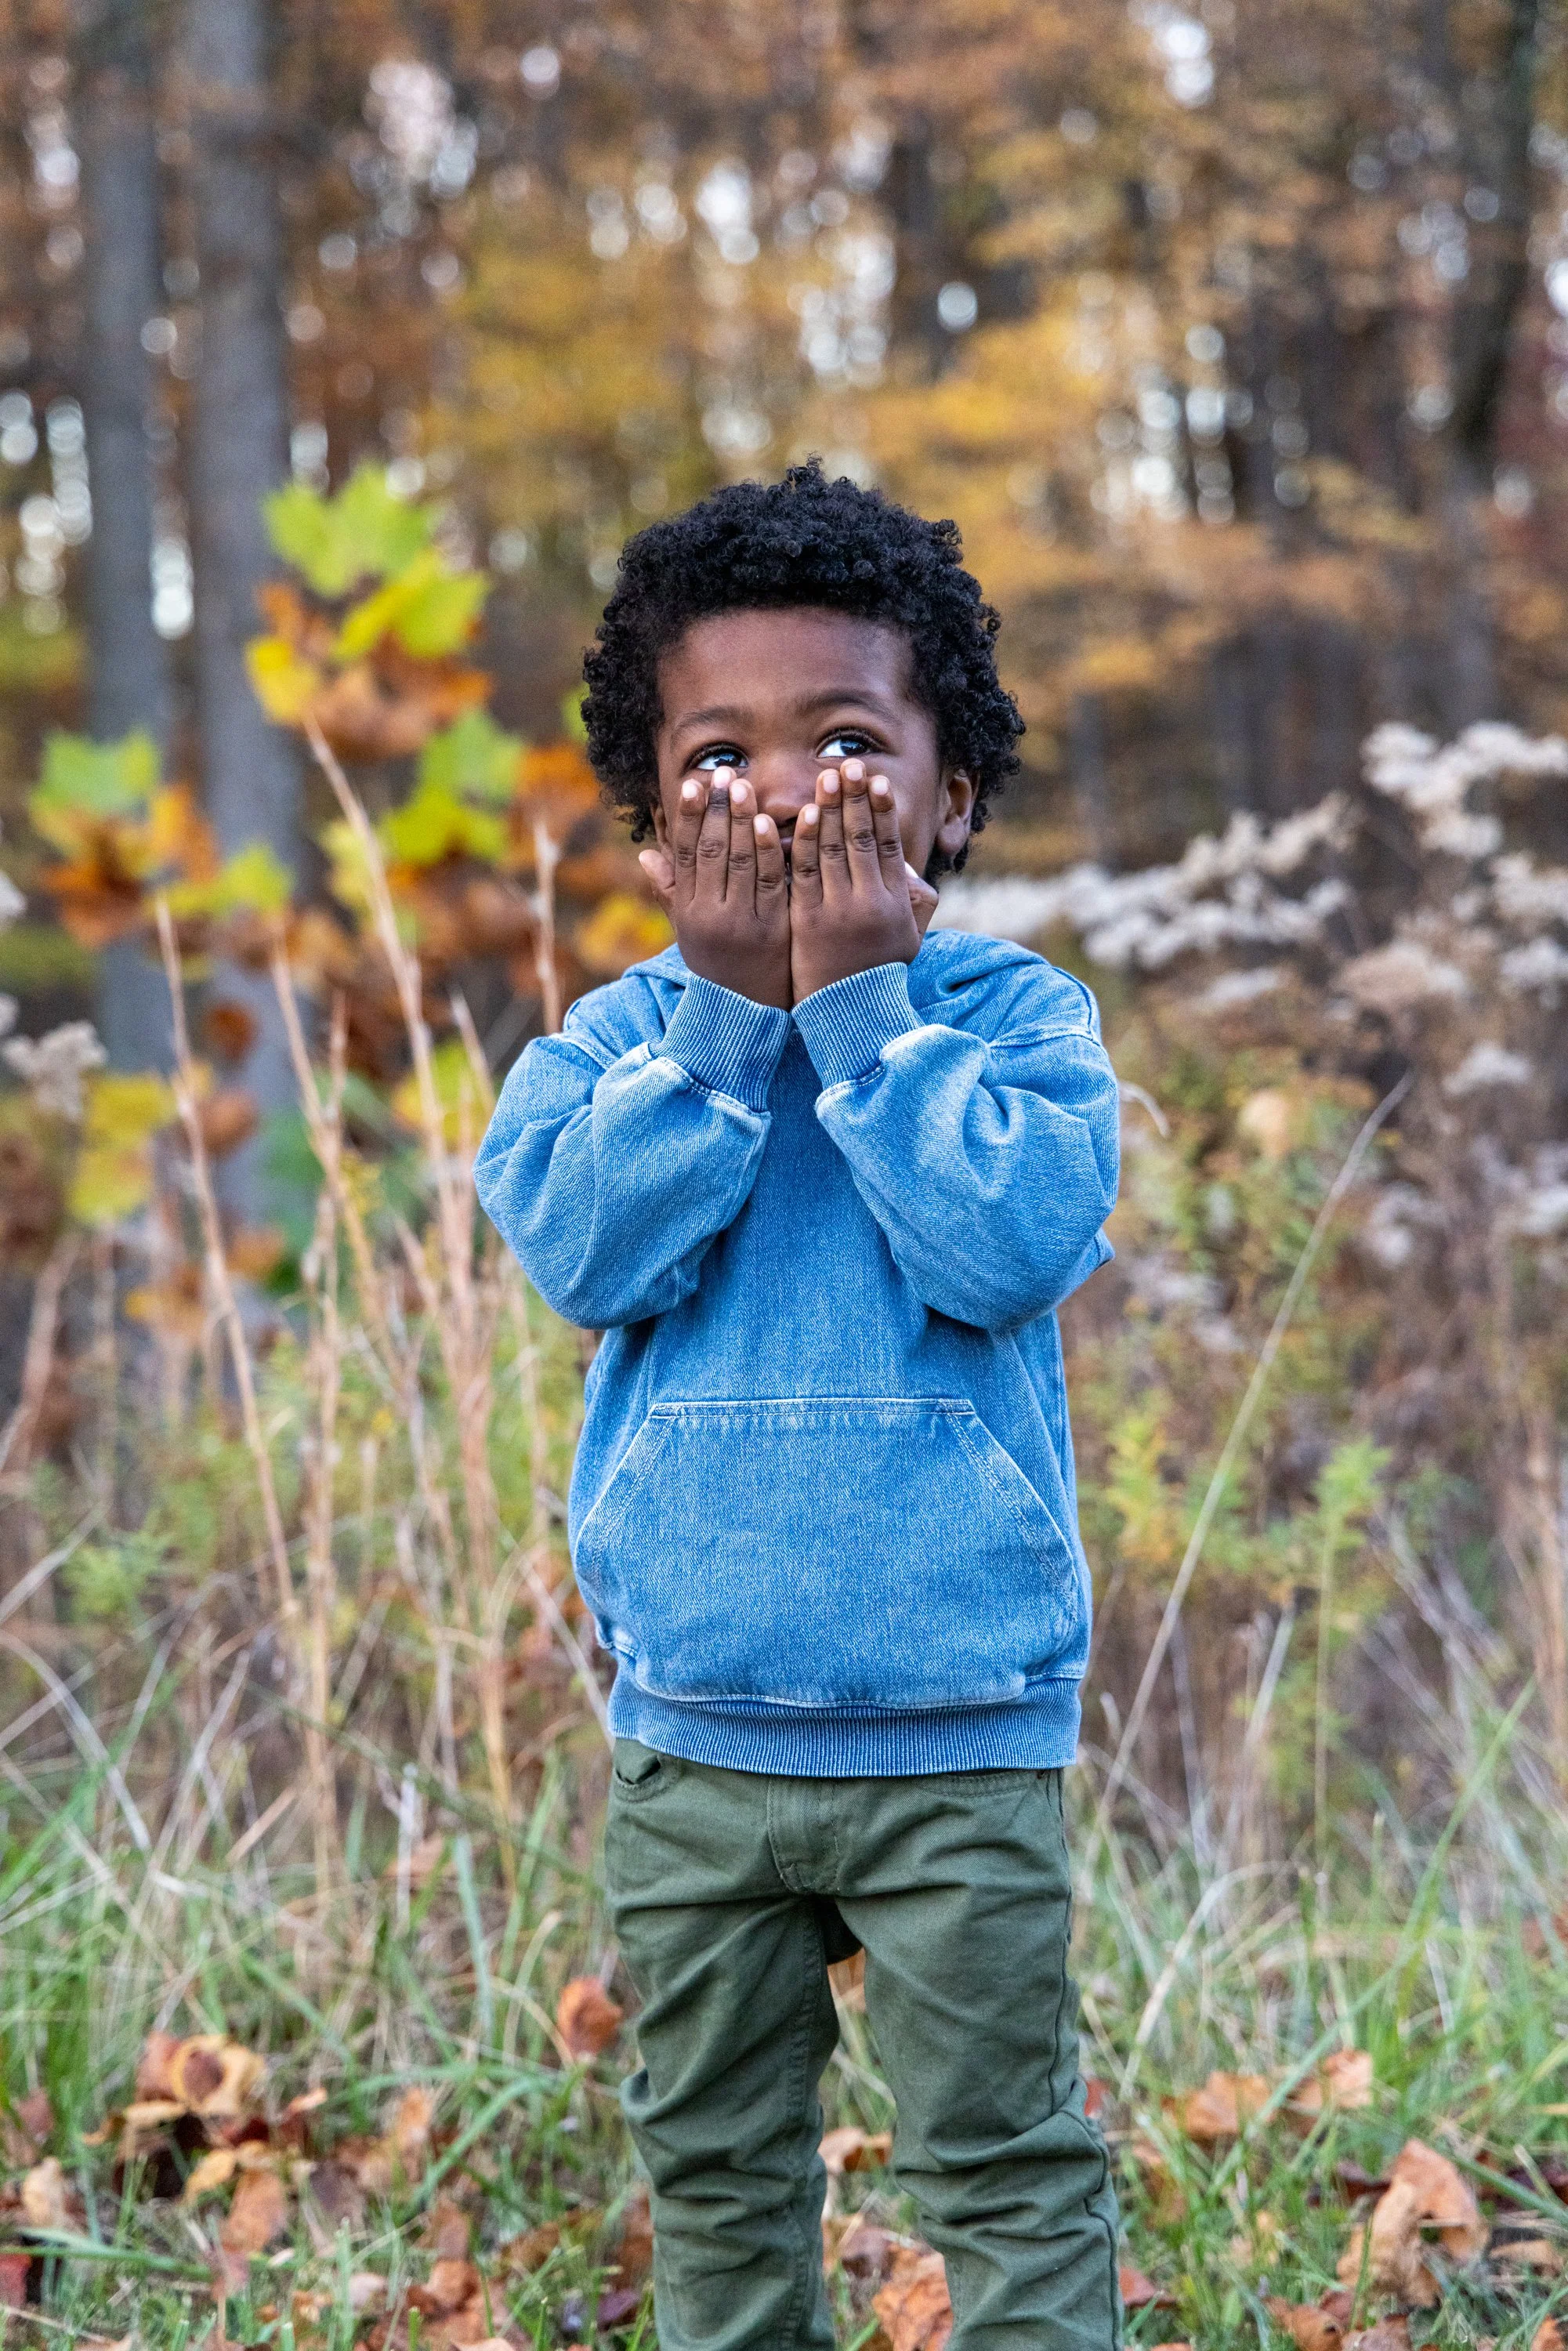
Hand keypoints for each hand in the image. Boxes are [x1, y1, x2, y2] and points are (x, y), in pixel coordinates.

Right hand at [639, 768, 791, 1010]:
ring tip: (742, 785)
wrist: (744, 1015)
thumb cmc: (717, 966)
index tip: (692, 784)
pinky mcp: (773, 927)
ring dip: (741, 820)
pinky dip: (769, 850)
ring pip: (740, 862)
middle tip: (721, 773)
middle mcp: (710, 914)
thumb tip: (645, 854)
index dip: (688, 817)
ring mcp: (743, 921)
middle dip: (716, 810)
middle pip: (712, 852)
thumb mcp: (688, 931)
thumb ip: (671, 890)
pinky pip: (771, 881)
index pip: (685, 855)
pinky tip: (767, 822)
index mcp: (688, 911)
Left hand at [789, 758, 924, 1000]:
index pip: (890, 845)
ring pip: (832, 850)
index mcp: (895, 902)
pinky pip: (802, 874)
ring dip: (829, 810)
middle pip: (862, 839)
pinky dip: (801, 842)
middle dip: (855, 799)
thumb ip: (914, 904)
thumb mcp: (907, 939)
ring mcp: (837, 911)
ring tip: (826, 778)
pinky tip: (799, 816)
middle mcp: (869, 902)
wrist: (851, 1015)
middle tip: (849, 764)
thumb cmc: (879, 974)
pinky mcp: (808, 921)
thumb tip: (915, 873)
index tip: (878, 781)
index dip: (884, 811)